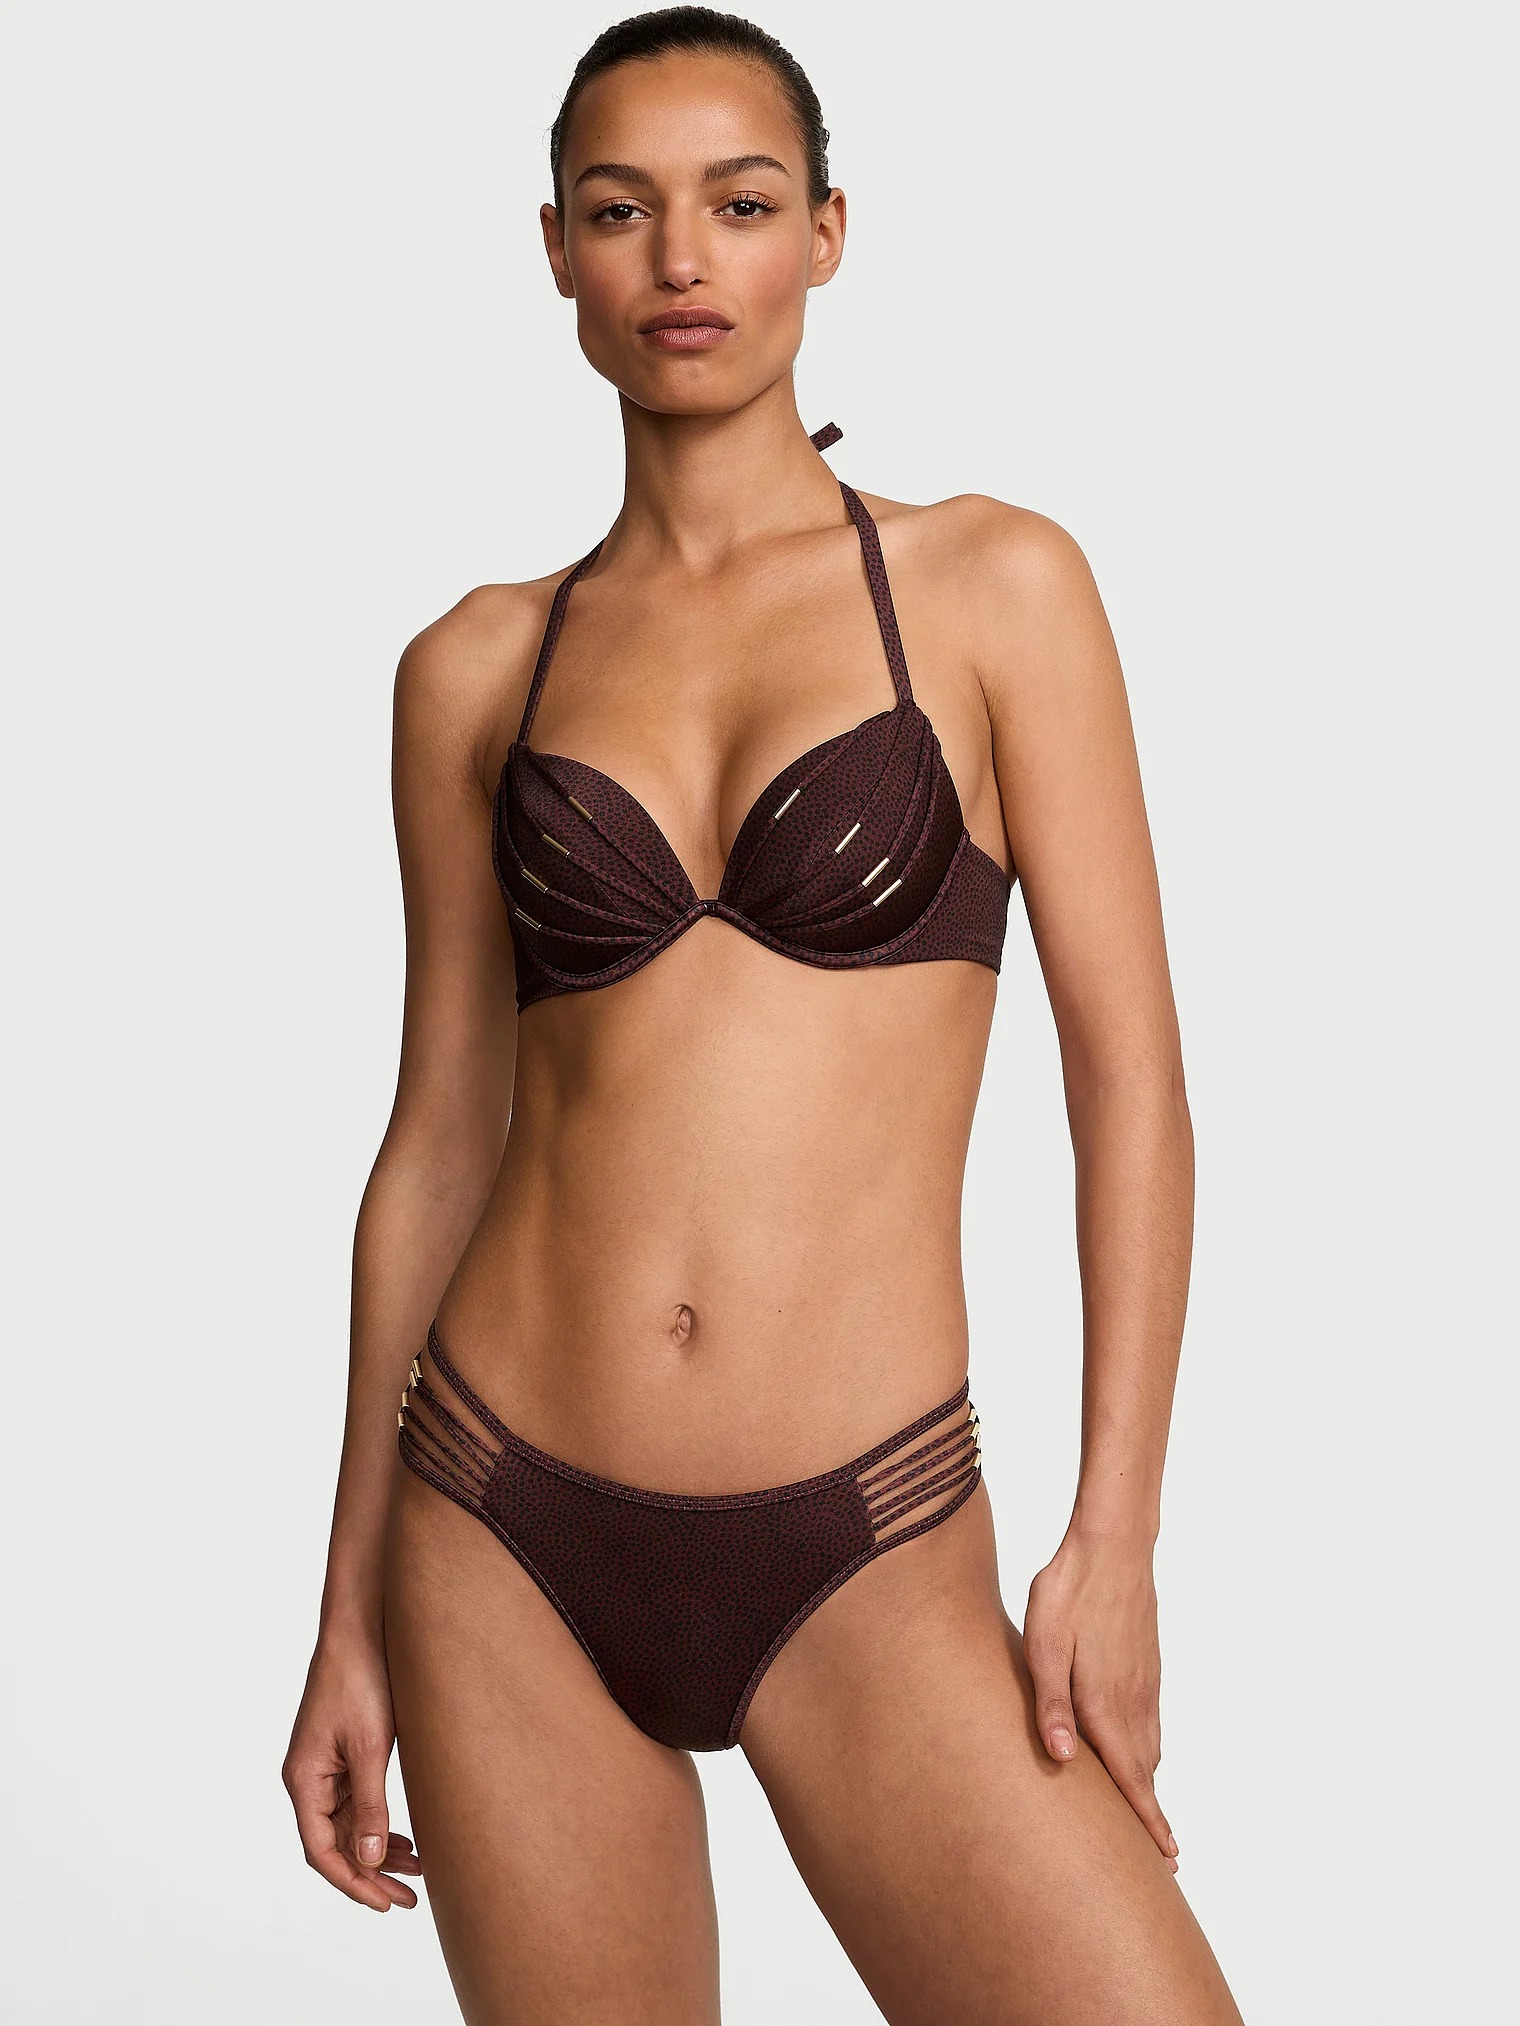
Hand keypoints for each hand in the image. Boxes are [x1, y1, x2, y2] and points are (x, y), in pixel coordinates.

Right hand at [282, 1629, 422, 1910]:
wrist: (362, 1625)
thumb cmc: (360, 1679)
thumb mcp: (370, 1746)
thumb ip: (371, 1804)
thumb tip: (371, 1860)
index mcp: (303, 1779)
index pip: (321, 1850)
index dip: (351, 1882)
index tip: (384, 1903)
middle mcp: (308, 1778)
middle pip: (336, 1843)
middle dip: (370, 1873)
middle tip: (409, 1900)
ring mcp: (325, 1766)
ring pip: (350, 1824)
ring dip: (379, 1849)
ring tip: (418, 1870)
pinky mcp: (344, 1752)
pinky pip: (358, 1801)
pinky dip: (381, 1821)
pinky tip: (408, 1837)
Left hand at [1023, 1528, 1178, 1871]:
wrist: (1113, 1543)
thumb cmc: (1069, 1591)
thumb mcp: (1044, 1645)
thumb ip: (1053, 1704)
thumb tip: (1066, 1760)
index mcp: (1107, 1703)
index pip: (1132, 1778)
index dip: (1147, 1821)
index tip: (1166, 1859)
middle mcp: (1133, 1700)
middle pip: (1146, 1771)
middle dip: (1153, 1813)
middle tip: (1165, 1855)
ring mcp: (1145, 1681)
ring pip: (1151, 1745)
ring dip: (1151, 1781)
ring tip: (1150, 1811)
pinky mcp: (1146, 1663)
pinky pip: (1150, 1720)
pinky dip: (1149, 1749)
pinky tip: (1139, 1750)